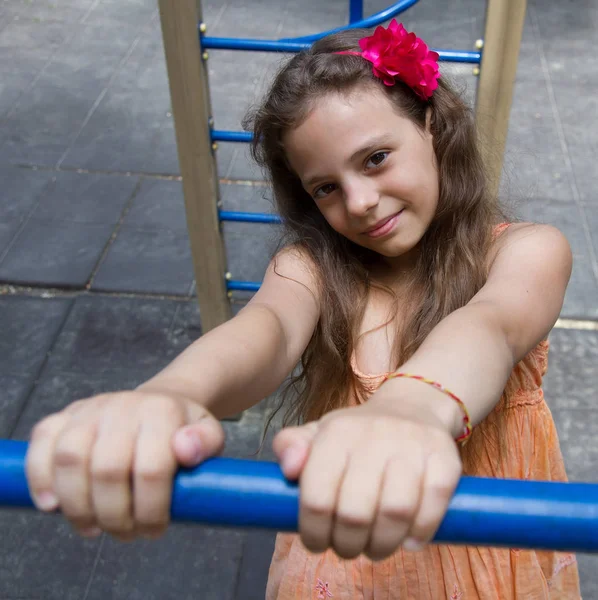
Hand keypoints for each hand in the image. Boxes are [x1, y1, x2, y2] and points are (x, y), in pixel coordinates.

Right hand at [25, 391, 224, 540]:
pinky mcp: (64, 415)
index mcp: (161, 411)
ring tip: (94, 527)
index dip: (150, 510)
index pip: (151, 469)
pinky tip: (53, 505)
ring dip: (78, 505)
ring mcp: (90, 409)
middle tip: (125, 533)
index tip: (154, 529)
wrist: (160, 402)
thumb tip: (186, 450)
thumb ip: (206, 443)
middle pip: (107, 470)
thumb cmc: (182, 428)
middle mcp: (123, 405)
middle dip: (115, 516)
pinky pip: (42, 443)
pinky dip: (40, 477)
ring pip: (70, 459)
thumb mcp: (210, 434)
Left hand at [272, 400, 461, 560]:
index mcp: (337, 432)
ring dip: (382, 545)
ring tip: (375, 547)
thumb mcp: (319, 433)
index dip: (314, 532)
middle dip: (347, 544)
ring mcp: (413, 445)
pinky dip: (420, 533)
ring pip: (395, 513)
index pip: (317, 496)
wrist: (413, 407)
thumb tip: (288, 469)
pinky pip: (433, 506)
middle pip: (355, 512)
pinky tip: (409, 540)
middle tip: (347, 548)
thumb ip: (291, 446)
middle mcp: (375, 434)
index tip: (317, 542)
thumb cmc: (358, 433)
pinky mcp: (445, 458)